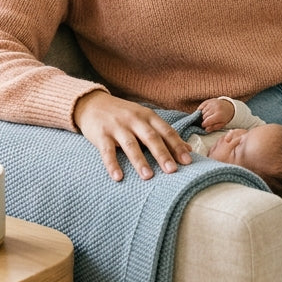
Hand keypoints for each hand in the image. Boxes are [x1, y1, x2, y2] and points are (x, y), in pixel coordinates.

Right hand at [73, 91, 192, 181]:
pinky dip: (112, 164)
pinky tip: (118, 177)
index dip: (177, 145)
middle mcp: (134, 120)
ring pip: (131, 145)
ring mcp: (117, 126)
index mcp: (148, 116)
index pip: (166, 131)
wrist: (92, 103)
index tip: (187, 161)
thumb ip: (164, 133)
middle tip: (172, 170)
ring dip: (140, 161)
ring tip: (148, 176)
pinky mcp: (101, 134)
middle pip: (151, 137)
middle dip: (162, 154)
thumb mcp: (145, 119)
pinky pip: (107, 151)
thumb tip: (189, 149)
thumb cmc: (123, 115)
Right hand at [197, 97, 234, 130]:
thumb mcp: (222, 124)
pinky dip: (201, 110)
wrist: (229, 106)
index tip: (203, 126)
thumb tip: (206, 129)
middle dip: (204, 120)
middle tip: (207, 121)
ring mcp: (212, 103)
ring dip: (203, 115)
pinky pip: (201, 106)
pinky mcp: (209, 100)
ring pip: (202, 111)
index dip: (204, 124)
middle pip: (204, 116)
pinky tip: (204, 112)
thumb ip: (214, 127)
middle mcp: (215, 108)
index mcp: (219, 115)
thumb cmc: (225, 116)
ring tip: (207, 116)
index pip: (207, 121)